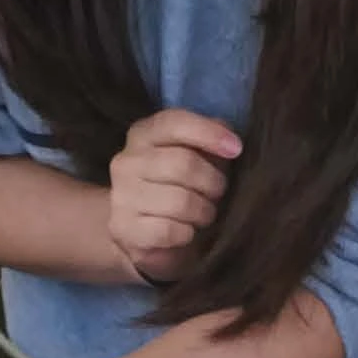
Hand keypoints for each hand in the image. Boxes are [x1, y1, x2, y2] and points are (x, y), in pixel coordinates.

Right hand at [105, 109, 241, 281]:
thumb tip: (230, 140)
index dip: (209, 133)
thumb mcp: (194, 159)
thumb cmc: (176, 189)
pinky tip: (186, 232)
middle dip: (212, 183)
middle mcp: (126, 161)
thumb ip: (208, 143)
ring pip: (180, 201)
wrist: (141, 234)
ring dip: (203, 212)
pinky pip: (170, 230)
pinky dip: (187, 234)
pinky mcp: (124, 228)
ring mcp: (122, 195)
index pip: (174, 123)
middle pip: (183, 163)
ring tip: (203, 215)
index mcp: (143, 135)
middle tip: (217, 194)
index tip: (236, 149)